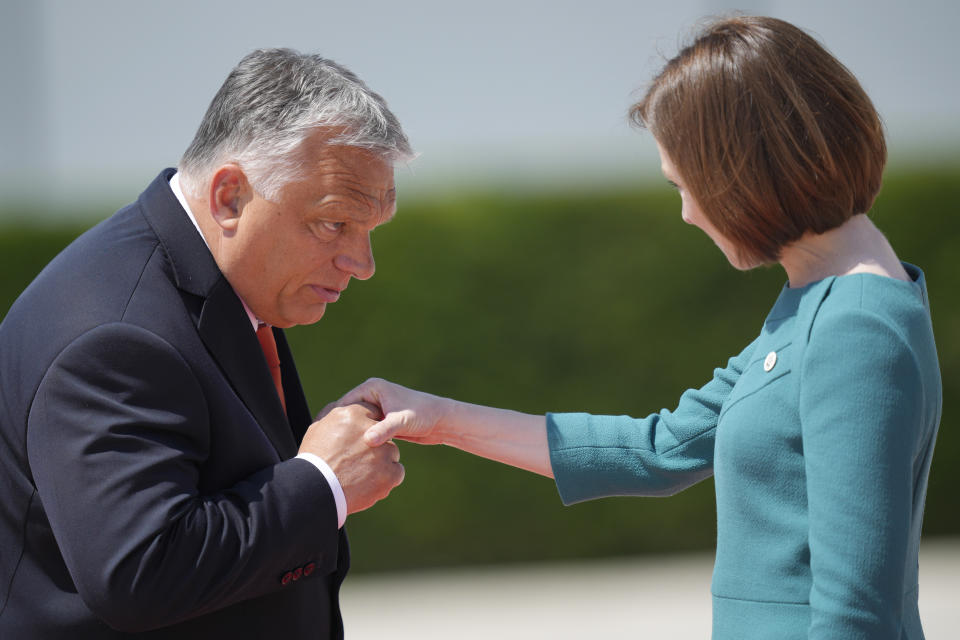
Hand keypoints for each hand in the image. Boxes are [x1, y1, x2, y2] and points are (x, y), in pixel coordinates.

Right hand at [299, 402, 403, 513]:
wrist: (314, 490)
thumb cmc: (313, 459)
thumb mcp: (317, 428)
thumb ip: (331, 414)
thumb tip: (338, 405)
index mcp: (354, 414)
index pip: (370, 414)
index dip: (366, 429)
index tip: (360, 441)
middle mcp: (372, 430)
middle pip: (382, 435)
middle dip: (375, 446)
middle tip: (359, 460)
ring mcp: (385, 452)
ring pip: (391, 454)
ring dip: (381, 462)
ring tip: (361, 474)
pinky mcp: (391, 473)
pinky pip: (397, 471)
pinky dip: (387, 478)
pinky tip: (370, 483)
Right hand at [333, 378, 453, 446]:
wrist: (441, 421)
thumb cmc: (424, 415)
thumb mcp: (402, 422)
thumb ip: (385, 430)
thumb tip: (369, 440)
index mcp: (372, 388)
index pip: (344, 403)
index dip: (333, 420)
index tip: (323, 437)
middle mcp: (372, 397)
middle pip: (347, 415)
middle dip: (339, 431)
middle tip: (325, 449)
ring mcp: (376, 410)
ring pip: (355, 426)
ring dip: (348, 438)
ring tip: (333, 455)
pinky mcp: (381, 422)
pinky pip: (364, 432)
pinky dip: (359, 442)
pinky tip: (349, 457)